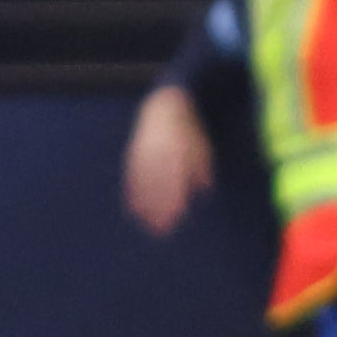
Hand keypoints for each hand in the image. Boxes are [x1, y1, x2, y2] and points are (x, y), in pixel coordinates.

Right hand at [123, 86, 212, 237]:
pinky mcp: (134, 155)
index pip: (174, 178)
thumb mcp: (201, 146)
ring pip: (142, 183)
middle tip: (161, 230)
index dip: (174, 198)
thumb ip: (201, 168)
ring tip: (146, 224)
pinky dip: (133, 194)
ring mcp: (143, 153)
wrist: (164, 106)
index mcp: (176, 150)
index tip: (176, 216)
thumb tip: (204, 190)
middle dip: (158, 208)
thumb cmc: (189, 131)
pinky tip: (134, 209)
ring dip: (144, 205)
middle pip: (157, 185)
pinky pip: (132, 177)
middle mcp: (157, 152)